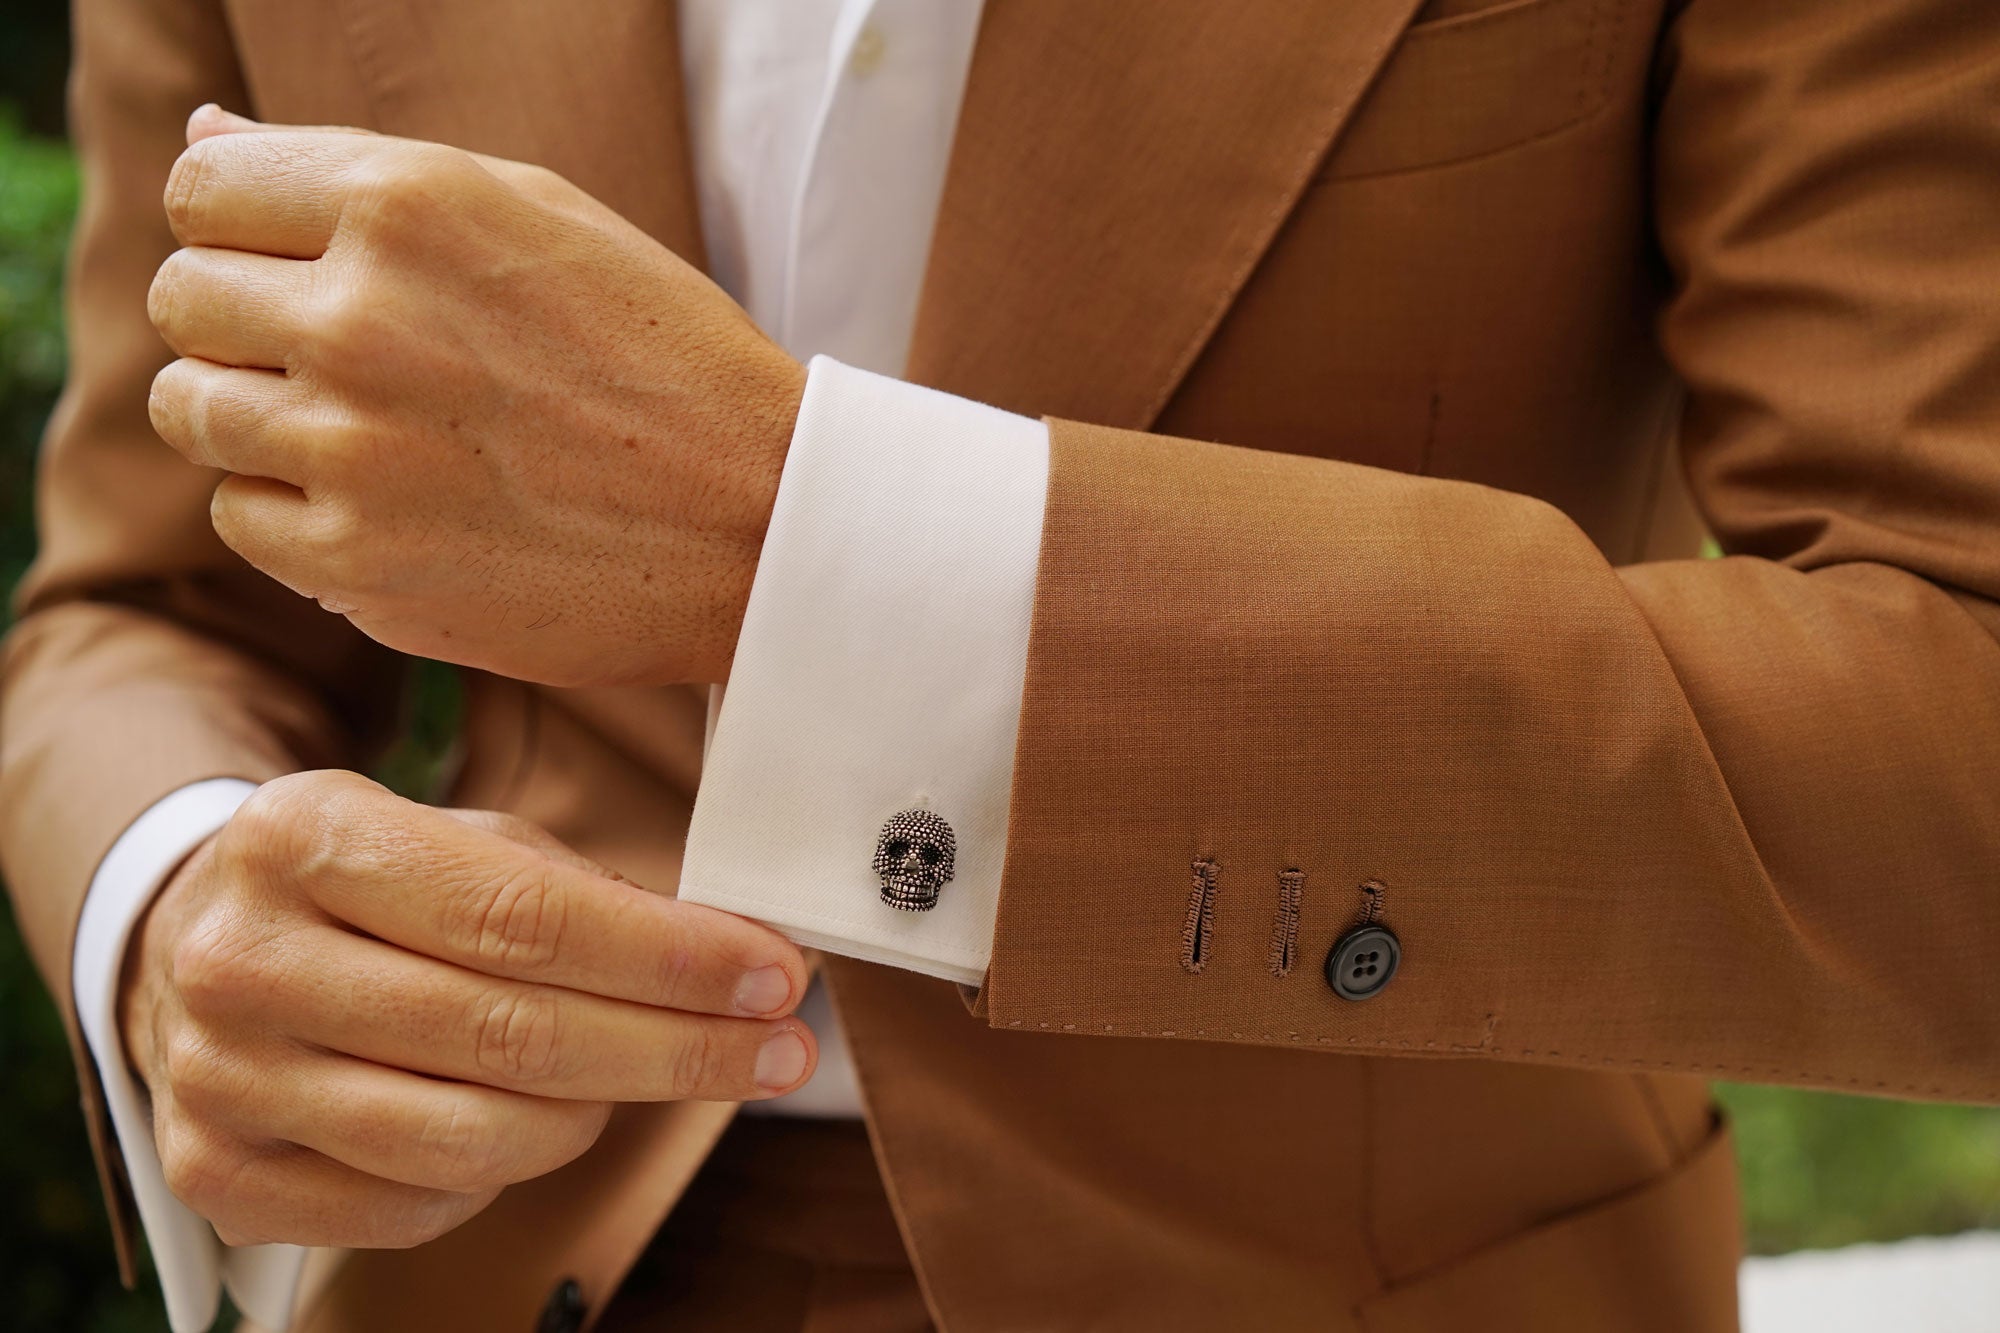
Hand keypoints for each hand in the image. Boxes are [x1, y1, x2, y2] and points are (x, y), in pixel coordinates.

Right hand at [118, 770, 814, 1248]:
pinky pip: (417, 1204)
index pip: (521, 917)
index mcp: (303, 835)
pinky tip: (535, 1119)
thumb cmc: (366, 888)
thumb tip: (738, 957)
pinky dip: (503, 1172)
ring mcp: (220, 1078)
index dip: (667, 957)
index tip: (773, 976)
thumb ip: (581, 890)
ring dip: (601, 1115)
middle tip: (779, 1048)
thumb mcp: (456, 837)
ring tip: (652, 1073)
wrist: (193, 944)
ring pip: (471, 1137)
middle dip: (675, 1049)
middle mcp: (243, 958)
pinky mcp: (221, 1175)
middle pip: (508, 1035)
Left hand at [145, 105, 805, 687]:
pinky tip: (392, 505)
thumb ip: (360, 170)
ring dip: (260, 418)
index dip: (241, 230)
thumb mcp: (534, 212)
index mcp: (405, 203)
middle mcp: (361, 317)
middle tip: (344, 360)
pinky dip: (297, 514)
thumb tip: (205, 132)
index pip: (201, 191)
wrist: (759, 520)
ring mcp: (352, 449)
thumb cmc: (658, 354)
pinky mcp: (357, 562)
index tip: (298, 271)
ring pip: (193, 409)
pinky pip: (243, 517)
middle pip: (183, 298)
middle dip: (243, 323)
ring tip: (370, 434)